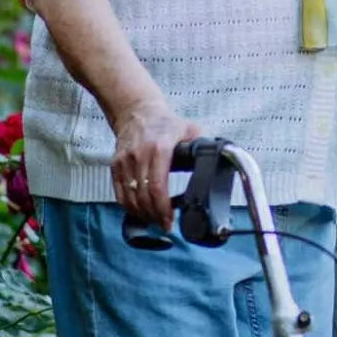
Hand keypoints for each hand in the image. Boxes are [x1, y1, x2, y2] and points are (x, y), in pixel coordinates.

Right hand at [108, 96, 204, 229]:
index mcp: (160, 148)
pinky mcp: (115, 164)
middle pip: (144, 197)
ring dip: (142, 214)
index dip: (163, 208)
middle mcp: (140, 155)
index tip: (169, 220)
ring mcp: (125, 160)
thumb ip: (203, 147)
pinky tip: (140, 211)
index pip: (158, 186)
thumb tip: (220, 161)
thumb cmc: (165, 123)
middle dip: (154, 216)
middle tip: (164, 225)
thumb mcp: (190, 130)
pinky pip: (119, 193)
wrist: (137, 111)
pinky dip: (128, 207)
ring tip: (154, 220)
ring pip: (130, 198)